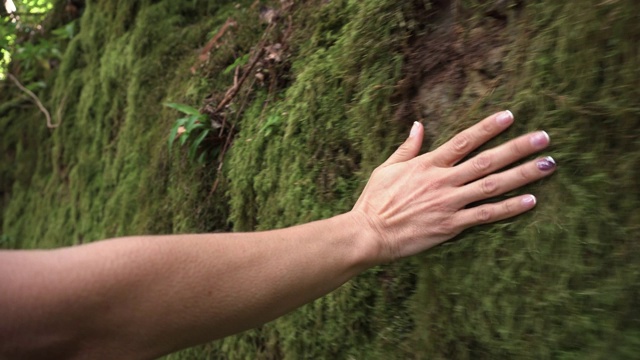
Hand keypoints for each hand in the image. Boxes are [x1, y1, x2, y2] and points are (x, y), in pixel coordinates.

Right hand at [351, 111, 555, 261]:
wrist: (369, 233)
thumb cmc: (375, 201)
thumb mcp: (387, 168)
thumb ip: (407, 147)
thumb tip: (418, 125)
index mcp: (427, 164)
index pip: (464, 141)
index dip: (487, 127)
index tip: (509, 116)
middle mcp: (443, 180)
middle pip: (487, 160)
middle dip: (517, 147)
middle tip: (544, 137)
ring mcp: (449, 203)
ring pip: (493, 185)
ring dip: (522, 174)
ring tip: (548, 164)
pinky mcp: (451, 225)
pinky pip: (486, 215)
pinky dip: (509, 208)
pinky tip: (531, 200)